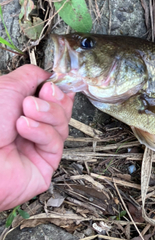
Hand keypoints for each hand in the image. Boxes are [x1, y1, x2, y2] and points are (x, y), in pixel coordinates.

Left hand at [0, 65, 73, 211]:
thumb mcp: (7, 86)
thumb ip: (31, 76)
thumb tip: (49, 75)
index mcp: (19, 108)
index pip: (51, 97)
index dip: (58, 88)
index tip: (54, 83)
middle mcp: (30, 126)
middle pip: (61, 109)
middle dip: (55, 99)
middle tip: (43, 94)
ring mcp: (37, 146)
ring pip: (61, 124)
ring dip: (47, 113)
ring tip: (27, 111)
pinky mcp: (45, 164)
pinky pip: (56, 143)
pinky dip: (42, 132)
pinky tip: (25, 128)